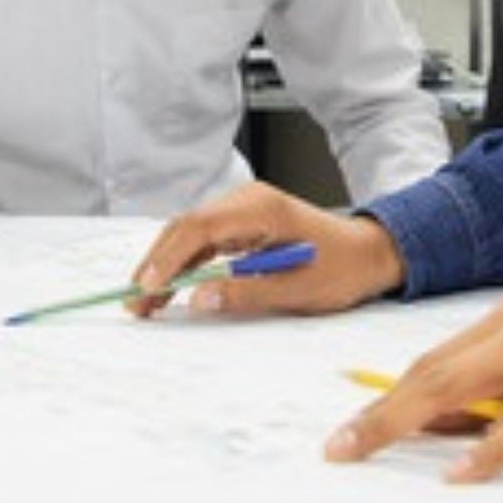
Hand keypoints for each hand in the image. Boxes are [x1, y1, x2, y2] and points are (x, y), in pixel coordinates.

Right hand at [129, 180, 402, 317]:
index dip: (169, 258)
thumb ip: (247, 292)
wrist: (368, 253)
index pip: (200, 227)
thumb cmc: (342, 267)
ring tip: (144, 301)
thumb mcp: (298, 288)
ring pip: (190, 232)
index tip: (148, 287)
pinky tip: (169, 286)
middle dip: (156, 263)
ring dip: (165, 264)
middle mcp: (248, 200)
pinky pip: (203, 239)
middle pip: (187, 226)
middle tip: (135, 302)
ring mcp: (244, 209)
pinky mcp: (243, 223)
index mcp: (262, 208)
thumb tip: (198, 298)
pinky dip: (183, 262)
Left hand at [324, 299, 502, 481]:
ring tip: (375, 454)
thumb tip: (428, 425)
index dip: (386, 397)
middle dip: (382, 414)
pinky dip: (490, 452)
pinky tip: (463, 473)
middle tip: (342, 447)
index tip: (348, 429)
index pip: (433, 362)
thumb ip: (491, 396)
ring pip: (467, 393)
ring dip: (415, 428)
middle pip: (435, 375)